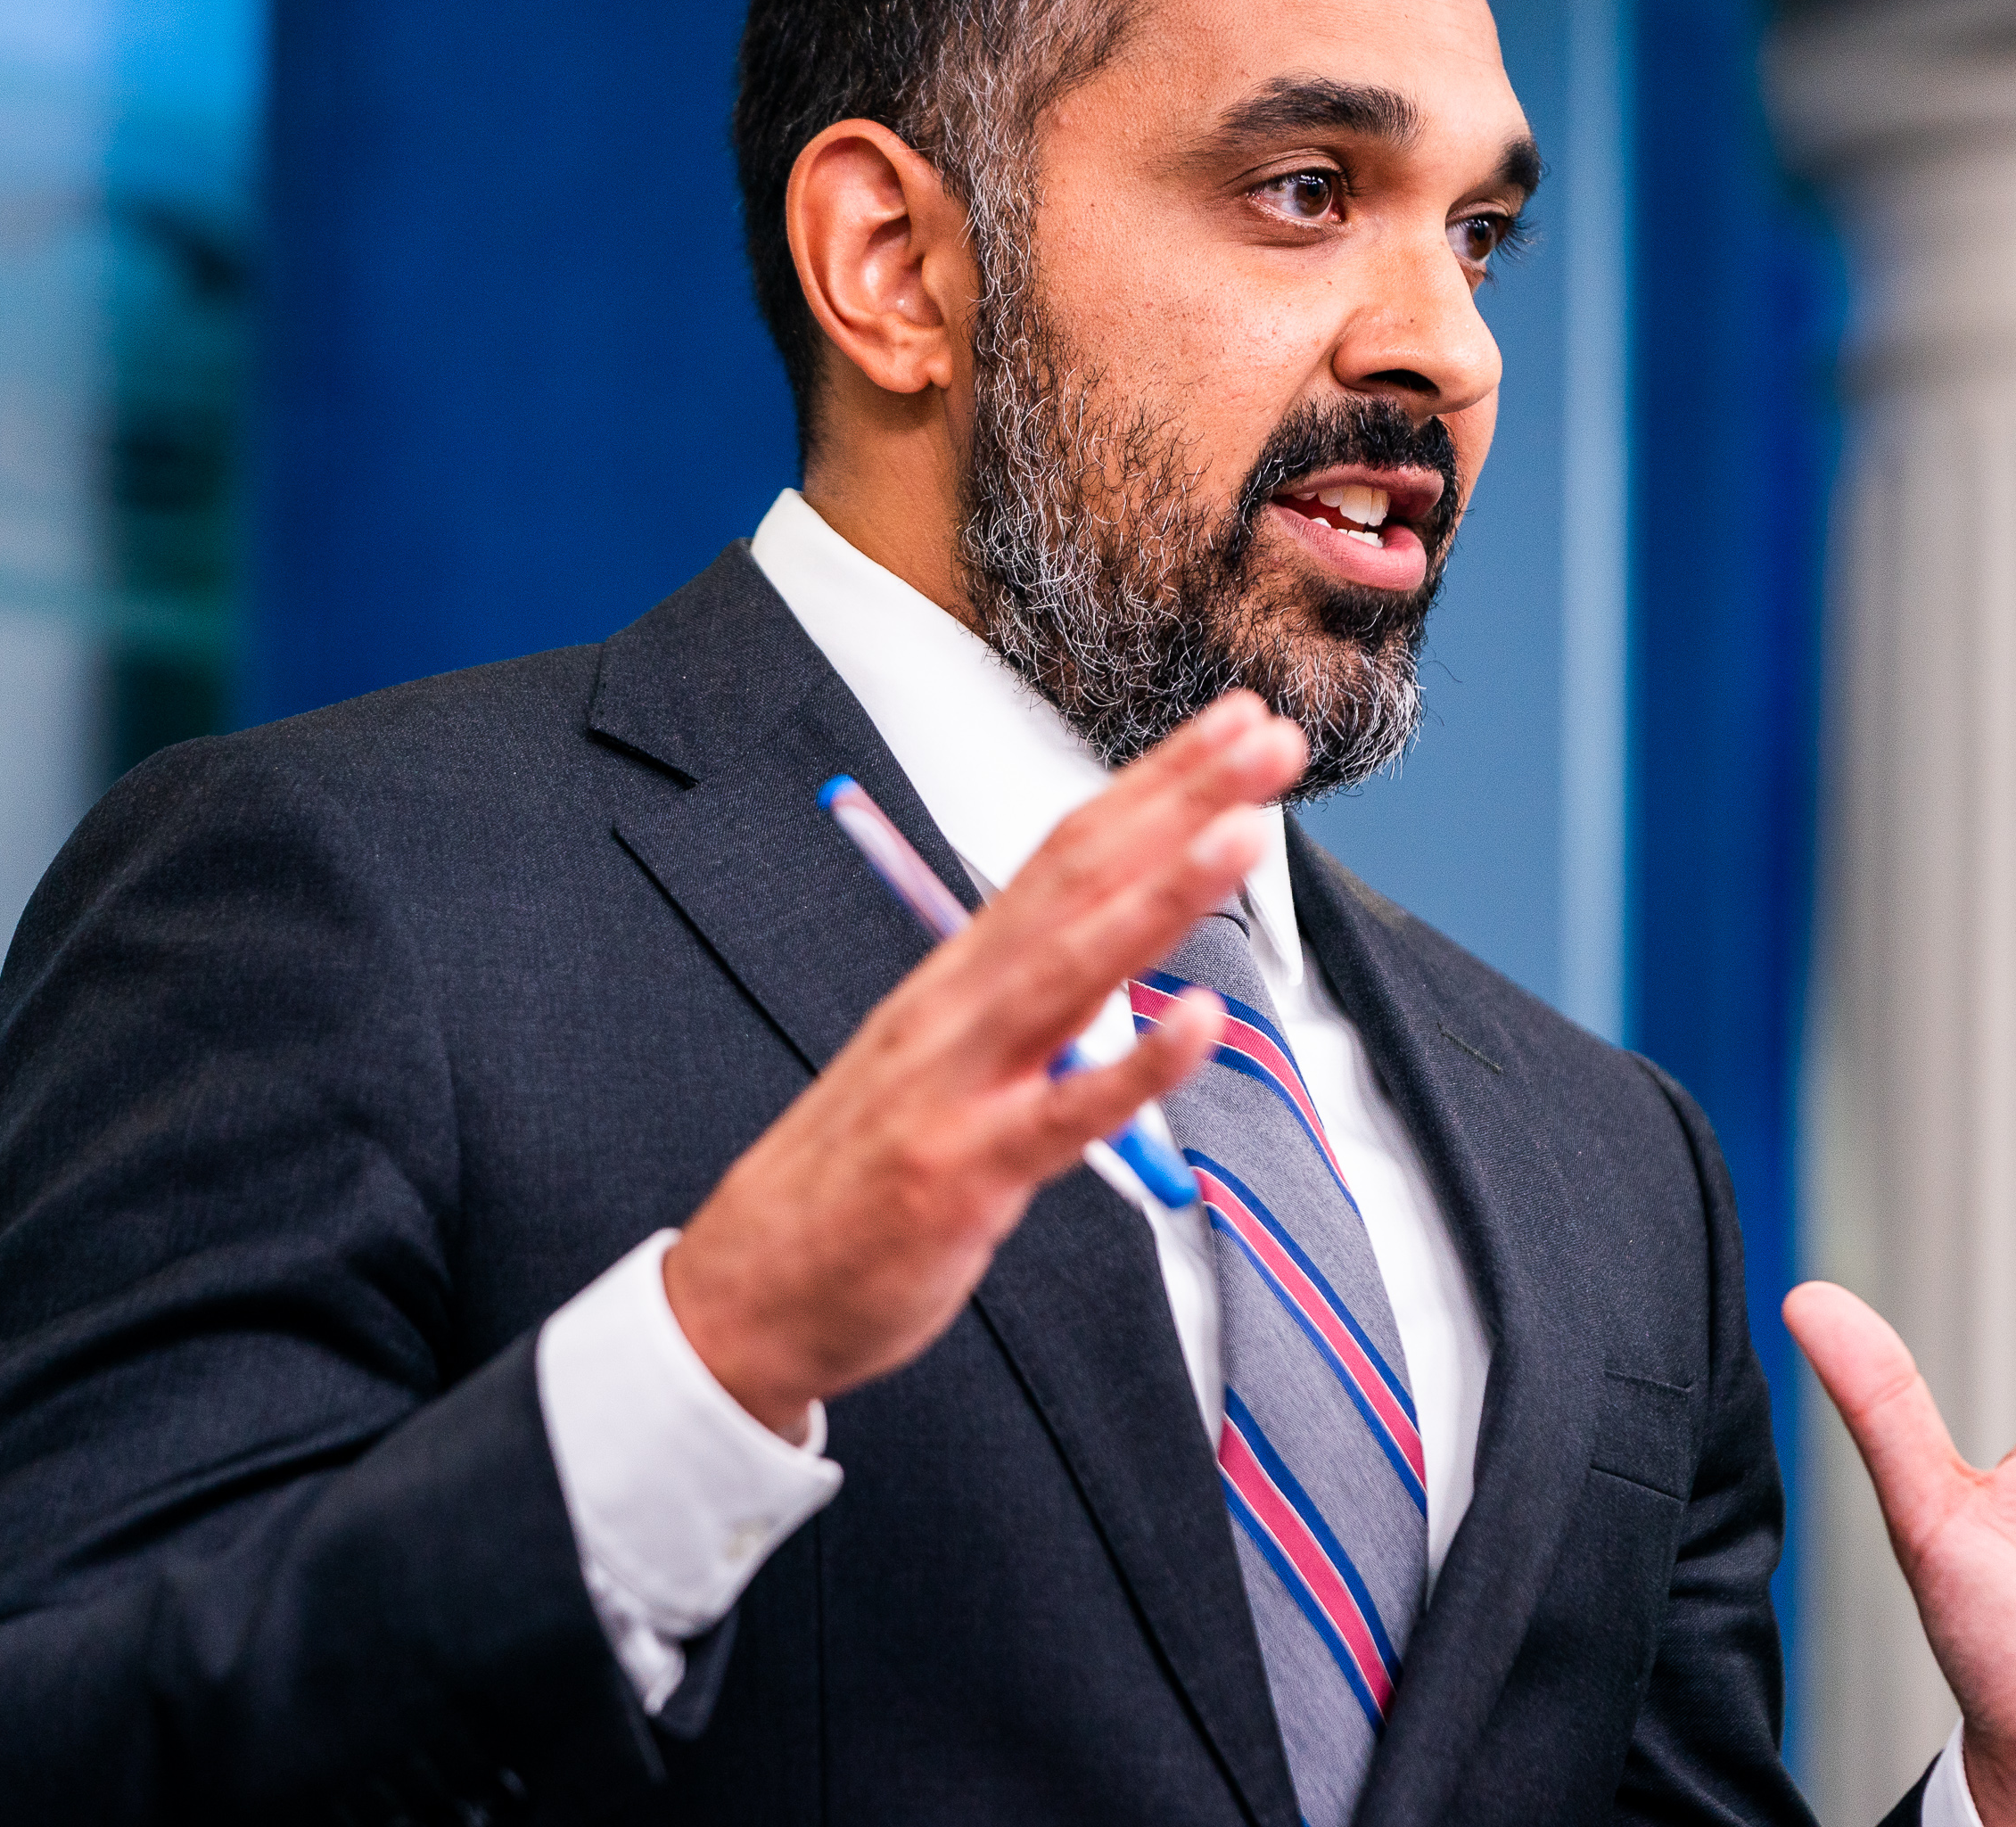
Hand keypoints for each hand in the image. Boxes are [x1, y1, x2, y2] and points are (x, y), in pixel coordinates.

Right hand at [664, 690, 1308, 1438]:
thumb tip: (1112, 969)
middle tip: (1269, 736)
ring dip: (1164, 895)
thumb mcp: (939, 1063)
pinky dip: (1135, 1068)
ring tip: (1245, 833)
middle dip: (1178, 801)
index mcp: (959, 975)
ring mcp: (957, 1083)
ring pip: (1072, 969)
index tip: (1234, 725)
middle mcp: (958, 1005)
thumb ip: (1026, 1013)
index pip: (1068, 851)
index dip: (1155, 783)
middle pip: (1078, 880)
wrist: (746, 1289)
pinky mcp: (961, 1172)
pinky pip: (1062, 1115)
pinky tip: (1201, 1022)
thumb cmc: (853, 1178)